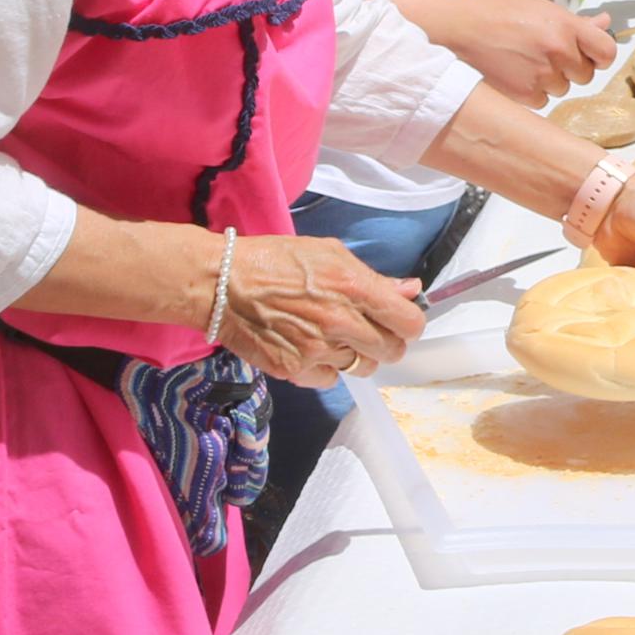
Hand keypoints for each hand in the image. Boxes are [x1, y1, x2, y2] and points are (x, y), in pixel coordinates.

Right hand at [216, 232, 428, 385]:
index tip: (398, 321)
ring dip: (355, 356)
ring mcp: (318, 350)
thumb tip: (411, 290)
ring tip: (332, 335)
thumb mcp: (330, 254)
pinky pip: (330, 380)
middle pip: (390, 351)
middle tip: (365, 330)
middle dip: (384, 342)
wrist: (223, 284)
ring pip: (362, 368)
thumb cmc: (276, 261)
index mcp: (354, 288)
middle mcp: (341, 323)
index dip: (408, 324)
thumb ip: (374, 278)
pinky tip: (309, 347)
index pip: (409, 323)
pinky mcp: (295, 371)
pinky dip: (325, 368)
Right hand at [428, 0, 617, 105]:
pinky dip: (534, 92)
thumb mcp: (544, 10)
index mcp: (566, 26)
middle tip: (548, 55)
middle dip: (572, 68)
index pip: (607, 51)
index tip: (592, 56)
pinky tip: (518, 75)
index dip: (601, 56)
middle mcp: (559, 50)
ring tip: (528, 62)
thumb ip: (577, 23)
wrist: (465, 30)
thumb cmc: (505, 16)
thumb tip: (606, 23)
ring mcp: (543, 74)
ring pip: (564, 88)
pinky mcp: (526, 94)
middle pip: (586, 75)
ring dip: (552, 80)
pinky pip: (544, 100)